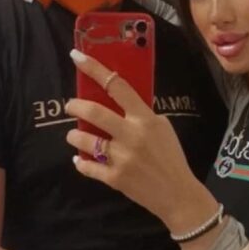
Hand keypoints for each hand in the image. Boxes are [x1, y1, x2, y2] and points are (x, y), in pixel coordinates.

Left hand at [65, 50, 214, 226]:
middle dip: (75, 105)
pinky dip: (80, 162)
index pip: (117, 86)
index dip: (94, 69)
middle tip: (70, 105)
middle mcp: (131, 135)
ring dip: (74, 135)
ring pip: (84, 140)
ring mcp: (121, 158)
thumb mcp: (162, 127)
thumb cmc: (171, 157)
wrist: (178, 193)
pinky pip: (87, 166)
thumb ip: (141, 114)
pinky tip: (80, 159)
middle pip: (93, 111)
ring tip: (74, 135)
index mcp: (144, 118)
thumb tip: (117, 100)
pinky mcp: (114, 178)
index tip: (76, 56)